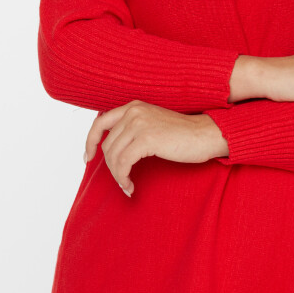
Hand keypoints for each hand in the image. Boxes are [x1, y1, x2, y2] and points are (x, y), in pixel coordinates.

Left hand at [84, 101, 221, 194]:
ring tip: (127, 186)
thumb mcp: (153, 124)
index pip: (100, 122)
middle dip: (110, 166)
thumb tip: (112, 148)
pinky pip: (124, 163)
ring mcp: (139, 123)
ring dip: (118, 176)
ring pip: (113, 156)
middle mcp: (133, 111)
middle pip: (107, 144)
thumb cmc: (183, 135)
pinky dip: (123, 178)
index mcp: (133, 106)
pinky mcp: (146, 138)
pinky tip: (131, 186)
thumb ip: (133, 129)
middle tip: (120, 180)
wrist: (205, 135)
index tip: (88, 157)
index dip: (90, 141)